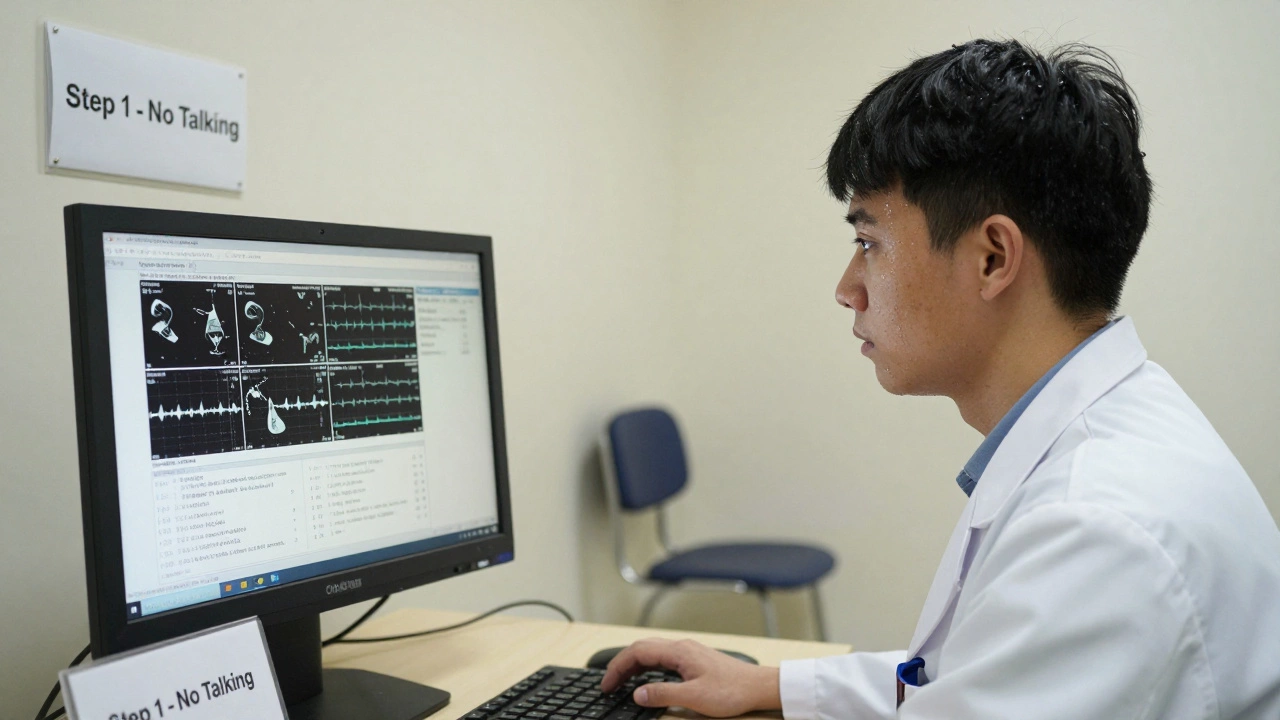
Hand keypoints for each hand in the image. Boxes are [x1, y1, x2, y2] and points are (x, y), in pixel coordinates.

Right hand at [599, 638, 780, 717]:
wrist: (759, 686)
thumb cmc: (732, 690)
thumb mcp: (694, 698)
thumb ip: (664, 694)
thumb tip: (638, 694)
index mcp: (679, 652)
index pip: (638, 652)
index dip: (617, 667)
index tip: (606, 683)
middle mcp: (682, 647)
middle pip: (642, 649)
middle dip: (621, 664)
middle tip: (608, 684)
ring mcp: (689, 653)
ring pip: (652, 652)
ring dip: (634, 665)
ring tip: (621, 682)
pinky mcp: (694, 661)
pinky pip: (663, 658)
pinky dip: (647, 667)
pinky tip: (646, 680)